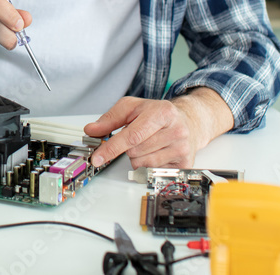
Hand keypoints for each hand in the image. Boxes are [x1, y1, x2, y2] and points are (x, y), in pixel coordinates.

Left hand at [83, 89, 233, 168]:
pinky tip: (155, 152)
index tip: (97, 158)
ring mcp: (182, 148)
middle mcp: (176, 130)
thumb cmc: (157, 114)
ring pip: (142, 163)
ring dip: (137, 157)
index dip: (112, 148)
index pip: (132, 135)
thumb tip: (91, 130)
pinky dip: (147, 164)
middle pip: (135, 151)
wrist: (187, 121)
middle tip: (136, 136)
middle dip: (128, 147)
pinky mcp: (184, 164)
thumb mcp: (132, 108)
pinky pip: (152, 171)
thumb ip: (110, 119)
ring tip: (147, 143)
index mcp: (162, 112)